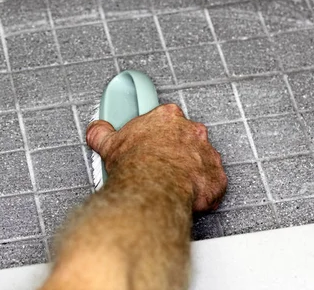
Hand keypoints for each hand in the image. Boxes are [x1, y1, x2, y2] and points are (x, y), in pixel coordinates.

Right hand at [86, 104, 227, 211]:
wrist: (153, 190)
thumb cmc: (136, 165)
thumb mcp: (108, 144)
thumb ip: (102, 132)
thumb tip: (96, 129)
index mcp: (167, 117)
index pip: (166, 119)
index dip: (157, 134)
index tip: (150, 143)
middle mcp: (192, 132)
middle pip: (187, 138)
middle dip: (175, 151)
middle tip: (159, 165)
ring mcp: (208, 154)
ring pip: (201, 160)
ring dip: (189, 170)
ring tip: (171, 183)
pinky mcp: (217, 178)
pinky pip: (212, 183)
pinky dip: (202, 190)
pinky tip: (185, 196)